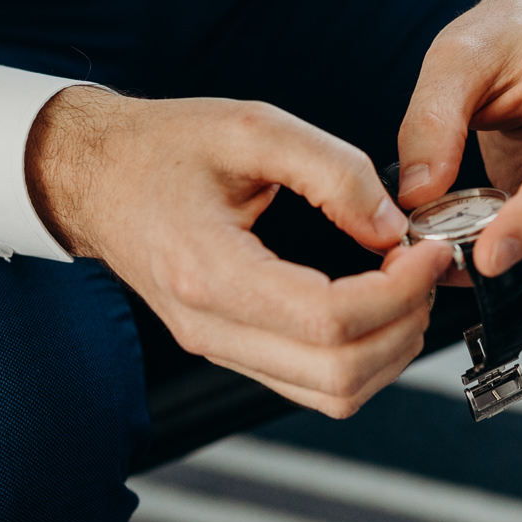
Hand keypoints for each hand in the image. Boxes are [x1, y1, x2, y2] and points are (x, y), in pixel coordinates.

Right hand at [25, 87, 448, 417]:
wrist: (95, 175)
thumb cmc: (162, 148)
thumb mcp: (252, 127)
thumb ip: (333, 169)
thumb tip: (392, 225)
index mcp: (209, 271)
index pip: (328, 319)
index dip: (397, 290)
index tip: (426, 248)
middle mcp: (210, 327)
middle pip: (337, 373)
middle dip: (404, 323)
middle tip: (426, 267)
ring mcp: (218, 347)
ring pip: (330, 394)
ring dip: (388, 349)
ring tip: (407, 286)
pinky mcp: (229, 349)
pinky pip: (310, 384)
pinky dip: (360, 356)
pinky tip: (376, 304)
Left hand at [397, 0, 521, 279]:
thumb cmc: (508, 33)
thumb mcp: (455, 57)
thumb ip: (431, 121)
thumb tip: (418, 197)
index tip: (487, 258)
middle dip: (513, 252)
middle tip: (440, 267)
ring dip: (512, 257)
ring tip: (444, 255)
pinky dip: (514, 248)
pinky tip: (466, 243)